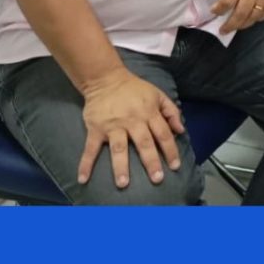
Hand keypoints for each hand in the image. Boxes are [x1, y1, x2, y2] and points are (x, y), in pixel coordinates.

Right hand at [78, 68, 184, 188]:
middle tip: (157, 179)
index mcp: (149, 112)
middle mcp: (133, 120)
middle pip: (144, 143)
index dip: (170, 150)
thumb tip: (180, 130)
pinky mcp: (96, 129)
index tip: (175, 166)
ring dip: (121, 167)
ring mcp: (113, 126)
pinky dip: (85, 164)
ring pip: (119, 148)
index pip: (163, 134)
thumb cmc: (135, 89)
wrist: (106, 79)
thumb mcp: (158, 95)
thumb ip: (171, 111)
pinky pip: (90, 148)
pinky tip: (82, 179)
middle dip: (151, 162)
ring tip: (123, 184)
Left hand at [211, 0, 263, 32]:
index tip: (214, 12)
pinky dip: (259, 18)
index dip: (219, 10)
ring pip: (255, 16)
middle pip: (241, 13)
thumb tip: (224, 3)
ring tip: (237, 26)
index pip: (227, 1)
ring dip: (244, 24)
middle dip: (230, 25)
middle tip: (223, 30)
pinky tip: (253, 19)